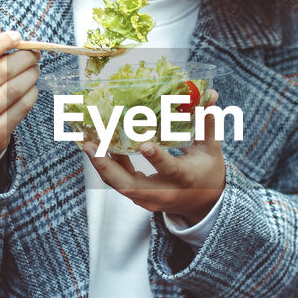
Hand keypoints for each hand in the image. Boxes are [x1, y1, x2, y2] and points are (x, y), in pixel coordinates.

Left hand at [84, 91, 225, 224]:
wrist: (202, 203)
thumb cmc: (207, 172)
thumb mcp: (211, 148)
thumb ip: (207, 122)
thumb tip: (210, 94)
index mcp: (185, 178)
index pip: (170, 169)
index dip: (157, 158)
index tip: (144, 144)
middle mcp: (164, 192)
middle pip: (130, 186)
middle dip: (107, 166)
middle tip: (90, 145)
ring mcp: (149, 198)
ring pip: (120, 185)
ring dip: (101, 164)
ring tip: (86, 142)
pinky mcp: (139, 198)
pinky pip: (119, 182)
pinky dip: (107, 165)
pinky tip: (97, 146)